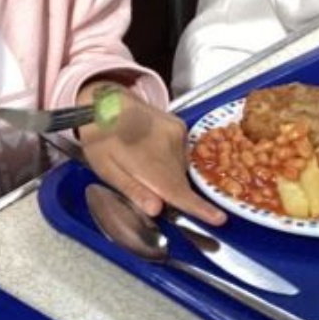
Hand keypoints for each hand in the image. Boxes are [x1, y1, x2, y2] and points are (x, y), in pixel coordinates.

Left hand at [78, 87, 225, 224]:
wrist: (104, 101)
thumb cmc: (99, 138)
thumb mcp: (105, 168)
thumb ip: (132, 189)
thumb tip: (157, 209)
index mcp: (147, 159)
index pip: (176, 190)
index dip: (197, 207)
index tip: (219, 218)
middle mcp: (168, 145)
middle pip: (179, 182)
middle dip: (168, 193)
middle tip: (143, 183)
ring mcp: (177, 132)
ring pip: (181, 170)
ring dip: (168, 177)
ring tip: (142, 163)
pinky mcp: (181, 126)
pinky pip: (182, 155)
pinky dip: (170, 162)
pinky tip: (151, 153)